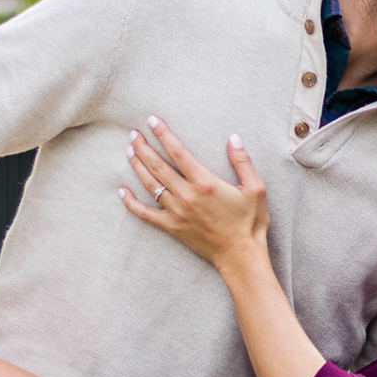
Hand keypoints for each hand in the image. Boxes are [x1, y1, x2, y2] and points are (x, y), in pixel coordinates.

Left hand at [121, 116, 267, 268]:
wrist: (240, 255)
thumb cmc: (250, 222)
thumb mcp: (255, 188)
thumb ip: (242, 162)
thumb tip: (233, 138)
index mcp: (205, 183)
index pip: (178, 152)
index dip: (163, 134)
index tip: (152, 120)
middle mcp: (187, 195)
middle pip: (158, 166)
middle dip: (143, 147)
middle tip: (133, 133)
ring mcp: (177, 212)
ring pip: (150, 185)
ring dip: (137, 166)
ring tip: (129, 151)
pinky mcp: (172, 227)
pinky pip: (146, 214)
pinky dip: (131, 203)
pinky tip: (121, 192)